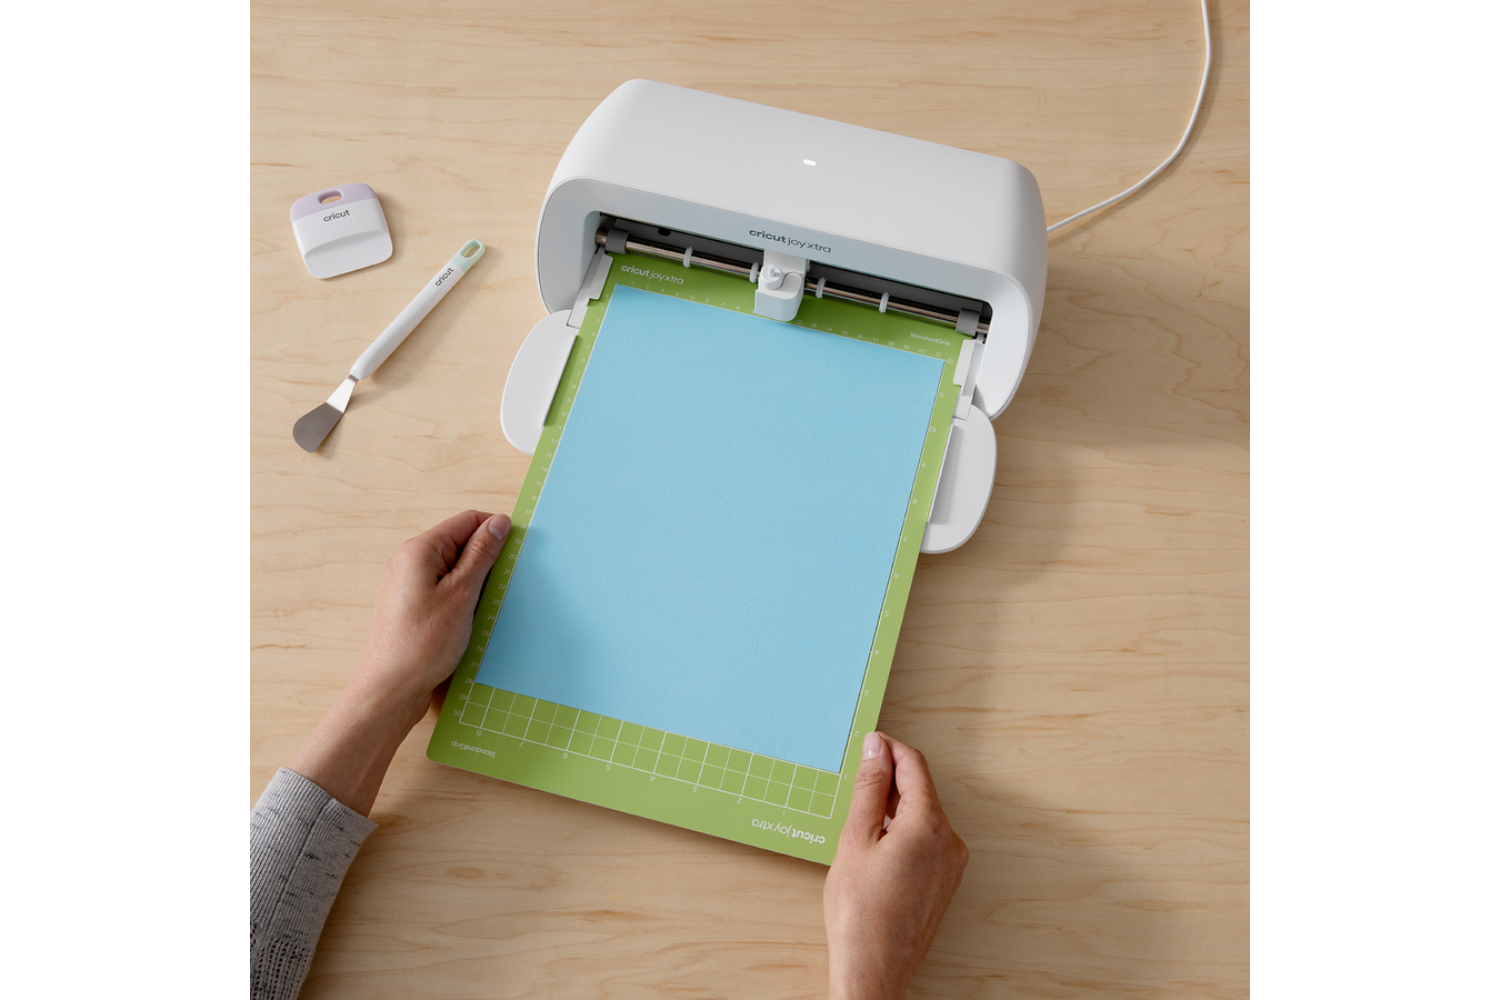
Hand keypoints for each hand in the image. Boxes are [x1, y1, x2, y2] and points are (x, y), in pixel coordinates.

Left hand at [355, 509, 512, 727]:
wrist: (389, 690)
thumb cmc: (422, 644)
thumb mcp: (462, 594)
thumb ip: (481, 555)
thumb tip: (499, 523)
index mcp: (419, 550)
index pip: (466, 521)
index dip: (495, 531)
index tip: (517, 552)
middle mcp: (407, 562)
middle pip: (458, 544)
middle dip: (485, 560)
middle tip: (502, 585)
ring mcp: (405, 585)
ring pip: (451, 569)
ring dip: (474, 583)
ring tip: (484, 607)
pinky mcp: (408, 607)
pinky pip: (441, 590)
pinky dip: (460, 599)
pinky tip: (469, 619)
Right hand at [824, 731, 968, 999]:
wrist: (874, 969)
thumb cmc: (860, 913)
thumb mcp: (855, 839)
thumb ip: (869, 788)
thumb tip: (877, 749)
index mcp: (929, 825)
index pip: (914, 766)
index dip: (889, 749)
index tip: (868, 743)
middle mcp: (949, 841)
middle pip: (921, 790)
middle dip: (890, 779)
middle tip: (856, 783)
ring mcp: (950, 864)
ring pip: (923, 815)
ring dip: (895, 806)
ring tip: (860, 819)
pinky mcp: (944, 882)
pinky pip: (927, 840)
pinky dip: (903, 831)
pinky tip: (876, 845)